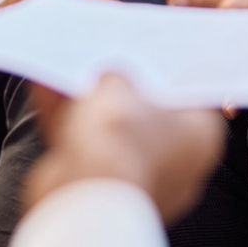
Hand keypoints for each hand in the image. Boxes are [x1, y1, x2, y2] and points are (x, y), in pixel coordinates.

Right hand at [22, 73, 224, 222]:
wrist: (84, 196)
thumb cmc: (119, 137)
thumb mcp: (120, 84)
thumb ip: (117, 76)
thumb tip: (110, 78)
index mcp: (201, 138)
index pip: (190, 95)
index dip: (166, 69)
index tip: (146, 50)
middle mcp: (178, 166)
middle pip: (148, 115)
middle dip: (120, 89)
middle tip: (101, 59)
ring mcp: (141, 182)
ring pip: (113, 134)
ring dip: (88, 105)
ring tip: (65, 73)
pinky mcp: (105, 194)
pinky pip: (87, 150)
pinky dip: (69, 125)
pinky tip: (45, 93)